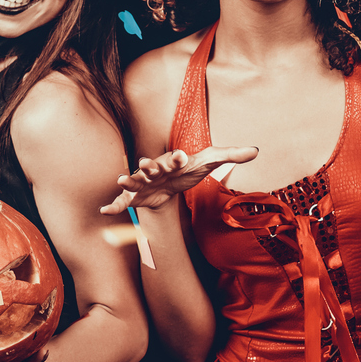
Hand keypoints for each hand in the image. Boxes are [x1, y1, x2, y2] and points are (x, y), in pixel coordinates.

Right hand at [103, 146, 258, 213]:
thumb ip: (230, 155)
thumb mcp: (210, 162)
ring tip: (120, 182)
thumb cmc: (188, 169)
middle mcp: (155, 169)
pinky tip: (104, 212)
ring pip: (133, 181)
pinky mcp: (135, 197)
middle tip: (145, 165)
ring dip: (127, 181)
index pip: (176, 158)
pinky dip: (113, 205)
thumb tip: (256, 150)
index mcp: (173, 161)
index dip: (178, 158)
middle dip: (148, 167)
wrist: (169, 182)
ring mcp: (142, 183)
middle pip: (151, 167)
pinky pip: (122, 201)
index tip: (181, 156)